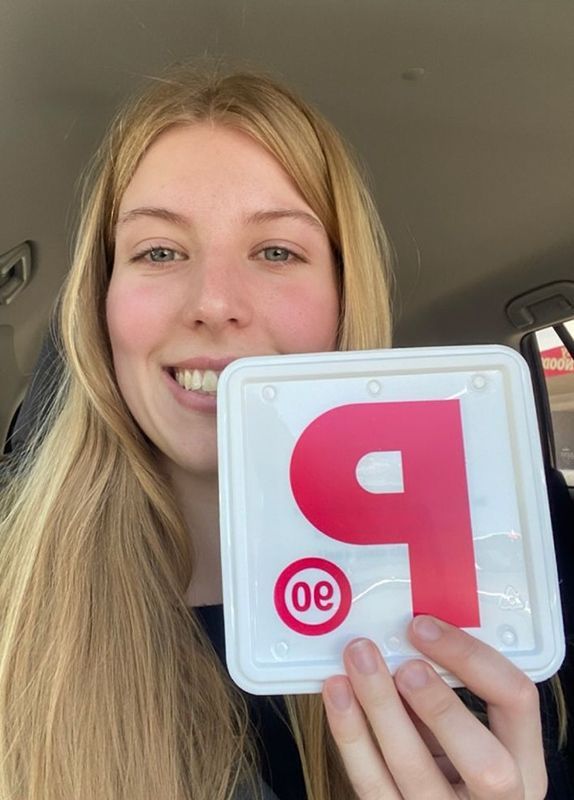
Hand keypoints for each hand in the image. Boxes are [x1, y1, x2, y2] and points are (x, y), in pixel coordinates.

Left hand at [322, 616, 546, 798]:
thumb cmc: (449, 756)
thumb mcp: (467, 729)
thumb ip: (448, 691)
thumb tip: (406, 635)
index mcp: (524, 763)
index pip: (517, 701)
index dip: (472, 658)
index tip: (426, 627)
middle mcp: (496, 799)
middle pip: (485, 763)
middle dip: (442, 707)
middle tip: (406, 665)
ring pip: (414, 770)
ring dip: (381, 708)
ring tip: (357, 661)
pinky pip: (372, 783)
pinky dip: (351, 734)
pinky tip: (337, 694)